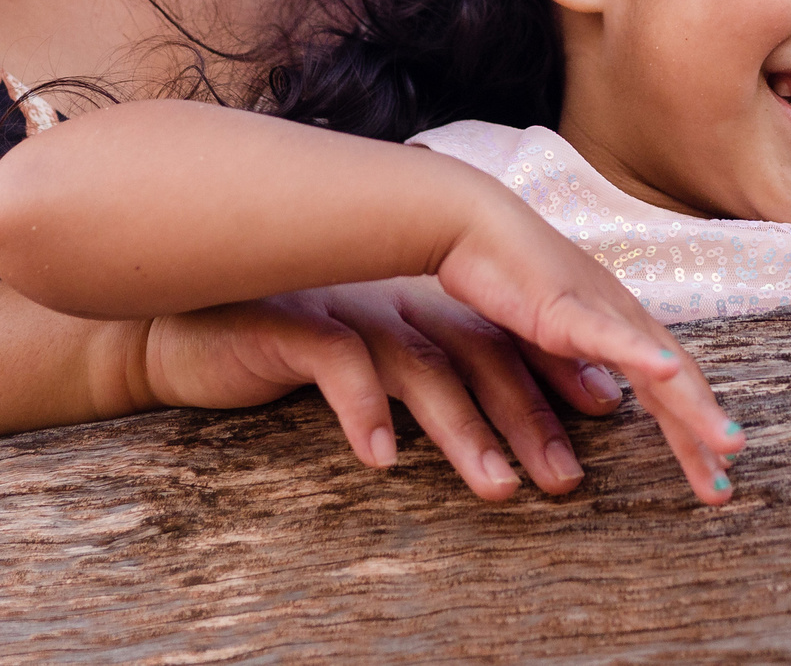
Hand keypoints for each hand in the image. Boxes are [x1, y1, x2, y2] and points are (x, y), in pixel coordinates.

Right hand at [138, 279, 626, 501]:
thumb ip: (433, 370)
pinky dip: (363, 410)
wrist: (187, 331)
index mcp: (421, 307)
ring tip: (497, 486)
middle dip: (529, 417)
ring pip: (423, 369)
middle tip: (565, 477)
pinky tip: (380, 458)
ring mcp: (349, 311)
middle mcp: (396, 304)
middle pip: (481, 358)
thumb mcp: (369, 359)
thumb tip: (509, 420)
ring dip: (463, 430)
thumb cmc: (287, 352)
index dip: (554, 372)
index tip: (604, 411)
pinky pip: (339, 367)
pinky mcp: (295, 326)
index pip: (504, 338)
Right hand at [430, 184, 745, 504]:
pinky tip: (667, 374)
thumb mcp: (547, 337)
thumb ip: (578, 369)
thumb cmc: (502, 277)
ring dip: (694, 406)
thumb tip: (610, 403)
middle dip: (703, 434)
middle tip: (724, 487)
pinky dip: (641, 354)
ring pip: (658, 364)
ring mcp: (598, 307)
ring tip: (726, 443)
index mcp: (617, 325)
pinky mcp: (563, 305)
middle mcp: (620, 315)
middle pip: (675, 383)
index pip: (666, 386)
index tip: (711, 472)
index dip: (691, 428)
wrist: (466, 222)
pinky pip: (608, 335)